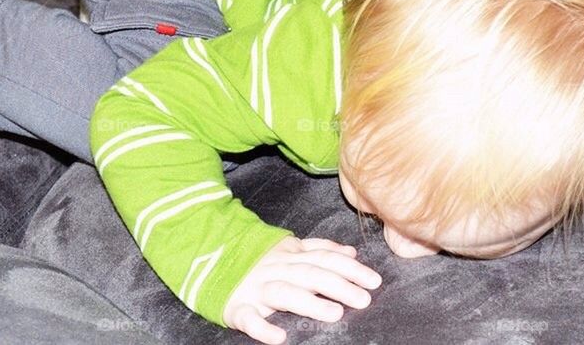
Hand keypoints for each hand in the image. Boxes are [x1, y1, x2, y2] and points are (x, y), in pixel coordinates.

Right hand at [223, 235, 381, 343]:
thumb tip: (352, 253)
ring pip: (284, 293)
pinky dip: (262, 328)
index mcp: (289, 254)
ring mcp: (255, 288)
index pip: (324, 258)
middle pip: (310, 274)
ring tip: (334, 314)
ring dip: (309, 303)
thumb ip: (319, 249)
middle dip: (339, 285)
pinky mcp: (236, 307)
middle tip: (364, 299)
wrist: (208, 257)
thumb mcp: (289, 248)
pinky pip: (248, 318)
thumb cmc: (257, 260)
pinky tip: (279, 338)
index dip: (350, 268)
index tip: (375, 280)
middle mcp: (275, 268)